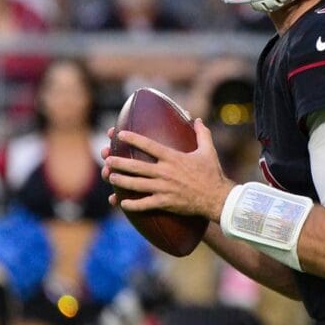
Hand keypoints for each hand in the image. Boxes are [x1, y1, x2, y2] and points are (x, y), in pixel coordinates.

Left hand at [103, 120, 234, 221]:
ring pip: (137, 185)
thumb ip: (202, 134)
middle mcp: (166, 172)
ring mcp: (164, 188)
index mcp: (173, 158)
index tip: (120, 134)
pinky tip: (122, 203)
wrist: (217, 198)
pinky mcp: (166, 202)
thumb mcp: (208, 151)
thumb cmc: (212, 174)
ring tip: (110, 177)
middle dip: (120, 162)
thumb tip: (197, 119)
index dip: (133, 139)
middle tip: (107, 158)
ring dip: (121, 181)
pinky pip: (145, 204)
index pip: (149, 145)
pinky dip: (133, 205)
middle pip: (137, 166)